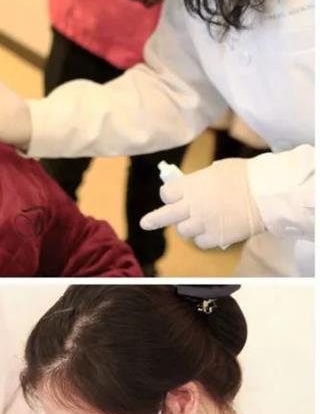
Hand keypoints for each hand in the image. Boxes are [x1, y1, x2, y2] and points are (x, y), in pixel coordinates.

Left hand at [139, 158, 263, 248]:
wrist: (268, 193)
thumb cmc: (246, 175)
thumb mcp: (217, 170)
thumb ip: (200, 181)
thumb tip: (193, 187)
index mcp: (190, 186)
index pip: (167, 194)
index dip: (170, 196)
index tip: (173, 197)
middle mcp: (191, 206)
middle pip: (164, 216)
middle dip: (153, 220)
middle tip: (146, 223)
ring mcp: (202, 223)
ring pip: (183, 231)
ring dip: (189, 227)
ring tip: (201, 221)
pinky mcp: (215, 238)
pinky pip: (201, 242)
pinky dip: (204, 238)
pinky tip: (214, 231)